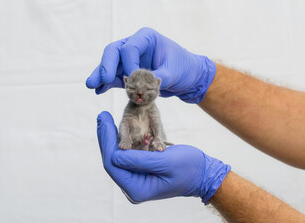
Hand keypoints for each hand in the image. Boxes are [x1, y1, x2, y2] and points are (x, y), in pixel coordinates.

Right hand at [87, 27, 216, 102]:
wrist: (188, 78)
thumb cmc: (184, 68)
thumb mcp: (175, 71)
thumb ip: (158, 77)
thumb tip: (143, 86)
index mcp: (146, 38)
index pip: (129, 48)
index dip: (128, 64)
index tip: (134, 79)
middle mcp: (135, 46)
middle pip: (114, 52)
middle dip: (106, 65)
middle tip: (102, 79)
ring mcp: (129, 60)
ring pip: (110, 65)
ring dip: (101, 76)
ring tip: (91, 85)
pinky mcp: (128, 74)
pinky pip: (114, 78)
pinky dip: (106, 84)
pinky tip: (98, 91)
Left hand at [96, 111, 230, 203]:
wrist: (202, 173)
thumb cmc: (188, 168)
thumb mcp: (165, 162)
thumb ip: (139, 161)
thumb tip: (115, 154)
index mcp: (137, 188)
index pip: (113, 164)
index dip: (106, 141)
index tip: (104, 120)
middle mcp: (132, 186)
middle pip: (112, 160)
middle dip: (106, 137)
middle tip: (102, 115)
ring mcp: (135, 179)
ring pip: (116, 156)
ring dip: (110, 137)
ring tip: (104, 118)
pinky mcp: (139, 171)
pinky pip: (125, 155)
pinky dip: (120, 140)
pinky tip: (115, 127)